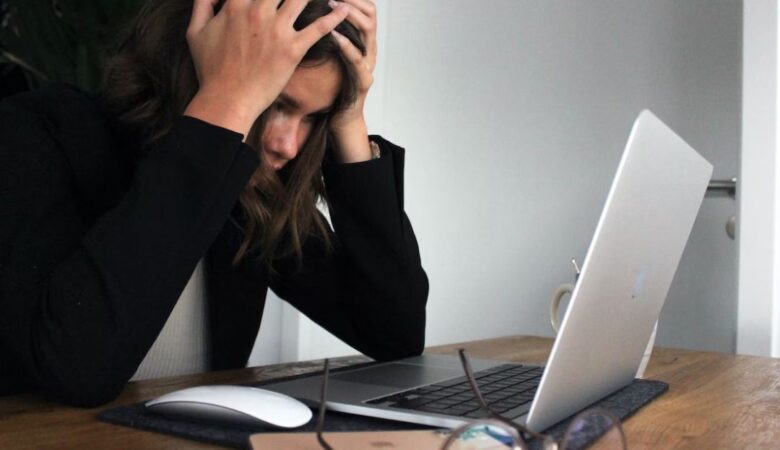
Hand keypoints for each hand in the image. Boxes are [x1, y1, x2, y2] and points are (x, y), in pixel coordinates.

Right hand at [184, 0, 348, 136]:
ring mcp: (277, 31)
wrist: (227, 100)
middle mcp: (257, 12)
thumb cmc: (210, 69)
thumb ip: (201, 4)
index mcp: (235, 5)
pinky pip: (319, 28)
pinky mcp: (293, 50)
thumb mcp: (196, 32)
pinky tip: (344, 9)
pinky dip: (334, 17)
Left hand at [328, 0, 376, 161]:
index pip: (364, 7)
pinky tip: (333, 35)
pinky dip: (346, 45)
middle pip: (370, 13)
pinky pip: (358, 60)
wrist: (340, 118)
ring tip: (333, 4)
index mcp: (360, 40)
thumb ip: (321, 34)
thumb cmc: (330, 86)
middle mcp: (369, 48)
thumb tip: (303, 16)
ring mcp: (368, 64)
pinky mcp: (363, 81)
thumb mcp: (326, 54)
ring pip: (368, 30)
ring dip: (350, 14)